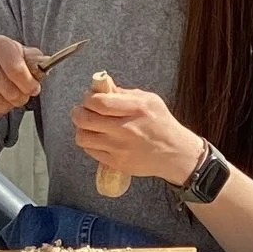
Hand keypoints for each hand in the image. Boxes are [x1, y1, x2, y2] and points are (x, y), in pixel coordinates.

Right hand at [0, 38, 48, 123]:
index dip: (29, 85)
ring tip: (6, 97)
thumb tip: (46, 63)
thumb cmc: (7, 65)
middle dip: (20, 98)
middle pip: (10, 92)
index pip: (16, 70)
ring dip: (7, 106)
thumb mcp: (24, 57)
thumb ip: (37, 61)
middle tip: (20, 94)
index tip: (33, 88)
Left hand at [73, 80, 206, 188]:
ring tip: (88, 125)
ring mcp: (120, 148)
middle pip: (85, 119)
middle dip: (78, 112)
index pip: (99, 102)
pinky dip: (90, 143)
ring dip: (81, 129)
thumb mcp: (149, 100)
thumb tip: (99, 88)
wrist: (175, 154)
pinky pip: (90, 151)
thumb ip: (123, 93)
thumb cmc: (161, 124)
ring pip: (83, 137)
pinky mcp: (116, 162)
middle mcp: (126, 129)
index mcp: (136, 109)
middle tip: (80, 110)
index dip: (87, 98)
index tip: (88, 98)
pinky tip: (98, 138)